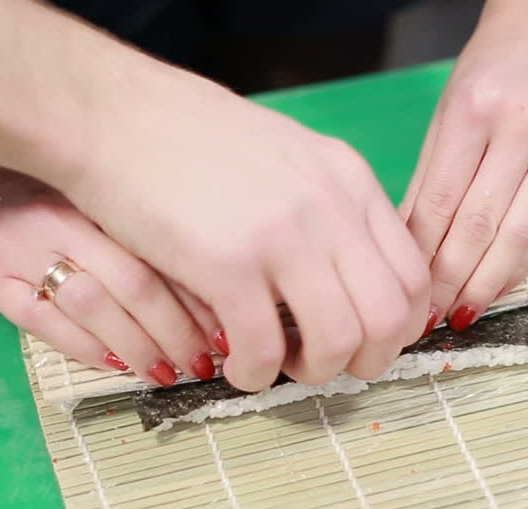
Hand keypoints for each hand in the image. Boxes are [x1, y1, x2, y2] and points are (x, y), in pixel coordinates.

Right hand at [0, 135, 217, 385]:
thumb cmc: (46, 175)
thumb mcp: (101, 182)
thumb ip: (144, 218)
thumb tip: (217, 271)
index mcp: (100, 192)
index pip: (165, 250)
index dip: (203, 297)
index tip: (234, 327)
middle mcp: (66, 219)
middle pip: (136, 284)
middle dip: (180, 332)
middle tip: (209, 361)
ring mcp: (24, 250)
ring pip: (94, 307)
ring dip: (139, 348)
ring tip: (172, 373)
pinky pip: (43, 323)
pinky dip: (85, 348)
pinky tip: (117, 365)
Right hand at [46, 59, 430, 391]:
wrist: (113, 115)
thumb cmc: (188, 140)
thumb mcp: (285, 158)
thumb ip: (325, 208)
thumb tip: (346, 275)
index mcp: (349, 179)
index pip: (414, 274)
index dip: (398, 327)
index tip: (365, 342)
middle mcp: (329, 206)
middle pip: (389, 316)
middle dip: (367, 362)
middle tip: (326, 366)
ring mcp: (281, 234)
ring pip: (340, 340)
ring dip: (314, 373)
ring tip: (278, 366)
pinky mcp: (227, 263)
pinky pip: (264, 348)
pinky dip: (255, 374)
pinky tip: (234, 366)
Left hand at [401, 0, 527, 330]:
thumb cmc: (487, 73)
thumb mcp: (446, 115)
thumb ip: (429, 181)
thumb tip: (405, 250)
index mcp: (473, 113)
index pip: (441, 202)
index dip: (422, 257)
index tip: (405, 294)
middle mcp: (520, 131)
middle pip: (480, 226)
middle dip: (451, 281)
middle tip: (429, 319)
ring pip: (520, 236)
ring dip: (489, 284)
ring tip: (463, 314)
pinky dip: (521, 266)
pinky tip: (498, 287)